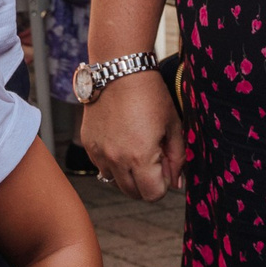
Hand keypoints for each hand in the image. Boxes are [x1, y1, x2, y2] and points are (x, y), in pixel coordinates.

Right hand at [78, 70, 181, 199]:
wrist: (119, 71)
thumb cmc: (150, 95)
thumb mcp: (173, 125)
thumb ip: (177, 158)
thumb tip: (177, 183)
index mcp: (140, 157)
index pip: (152, 195)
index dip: (162, 186)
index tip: (165, 169)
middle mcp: (116, 159)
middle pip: (132, 193)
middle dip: (145, 184)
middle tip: (153, 161)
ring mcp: (99, 153)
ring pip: (114, 181)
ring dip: (127, 174)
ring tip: (135, 151)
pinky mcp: (88, 144)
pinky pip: (100, 166)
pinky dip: (111, 162)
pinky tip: (120, 142)